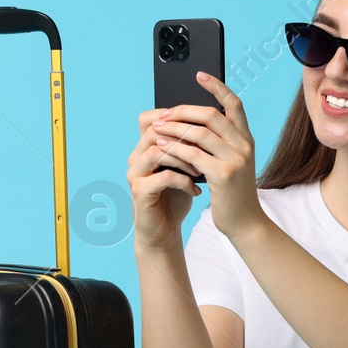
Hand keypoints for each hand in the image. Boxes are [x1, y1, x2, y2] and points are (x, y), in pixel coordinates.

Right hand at [127, 108, 200, 253]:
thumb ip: (189, 147)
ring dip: (183, 157)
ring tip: (201, 169)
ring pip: (156, 151)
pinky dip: (183, 181)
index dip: (172, 116)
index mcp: (144, 147)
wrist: (164, 231)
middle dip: (183, 136)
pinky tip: (196, 189)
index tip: (199, 125)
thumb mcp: (185, 167)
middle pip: (153, 131)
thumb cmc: (176, 197)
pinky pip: (162, 177)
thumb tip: (212, 124)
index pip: (148, 119)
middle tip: (205, 146)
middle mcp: (136, 157)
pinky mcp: (139, 192)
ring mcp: (135, 174)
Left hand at [150, 72, 263, 238]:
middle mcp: (244, 145)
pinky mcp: (223, 175)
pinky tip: (162, 146)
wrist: (245, 223)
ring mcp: (235, 160)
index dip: (217, 87)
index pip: (234, 103)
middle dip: (183, 110)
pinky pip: (193, 154)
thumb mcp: (231, 164)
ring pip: (199, 133)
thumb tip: (190, 123)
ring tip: (157, 127)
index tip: (199, 74)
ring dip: (174, 128)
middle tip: (164, 112)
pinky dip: (175, 148)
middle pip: (211, 115)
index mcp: (246, 139)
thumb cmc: (232, 194)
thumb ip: (219, 144)